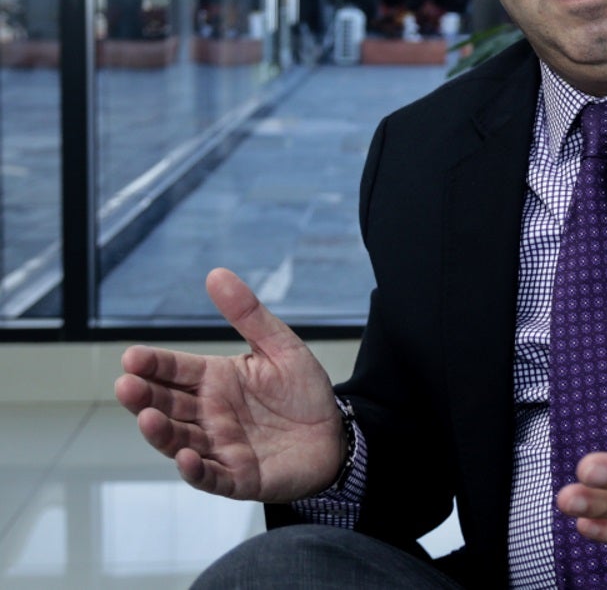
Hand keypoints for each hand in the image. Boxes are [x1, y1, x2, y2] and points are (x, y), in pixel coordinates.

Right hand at [114, 268, 343, 502]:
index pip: (175, 370)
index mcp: (215, 380)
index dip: (153, 365)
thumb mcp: (279, 347)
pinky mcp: (239, 477)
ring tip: (147, 417)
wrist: (335, 435)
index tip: (131, 357)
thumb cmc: (303, 391)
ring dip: (161, 432)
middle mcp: (209, 414)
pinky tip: (185, 459)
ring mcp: (220, 447)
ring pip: (180, 441)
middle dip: (144, 396)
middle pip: (167, 405)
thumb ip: (248, 315)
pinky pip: (212, 476)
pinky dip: (196, 471)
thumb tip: (216, 273)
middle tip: (126, 385)